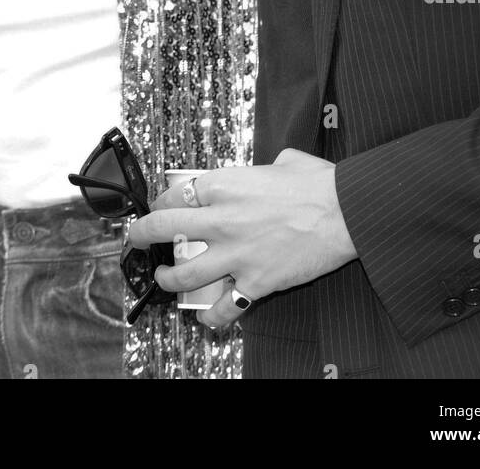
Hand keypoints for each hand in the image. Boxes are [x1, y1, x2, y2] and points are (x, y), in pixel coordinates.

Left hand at [128, 149, 357, 329]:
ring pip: (183, 273)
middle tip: (135, 239)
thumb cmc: (319, 185)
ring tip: (165, 278)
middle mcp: (221, 219)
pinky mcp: (255, 282)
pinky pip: (224, 307)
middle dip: (141, 234)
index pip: (175, 193)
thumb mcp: (285, 161)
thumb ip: (264, 169)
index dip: (161, 201)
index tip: (159, 206)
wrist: (345, 212)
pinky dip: (213, 317)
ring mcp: (235, 253)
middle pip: (163, 227)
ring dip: (168, 278)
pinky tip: (208, 318)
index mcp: (224, 184)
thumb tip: (269, 171)